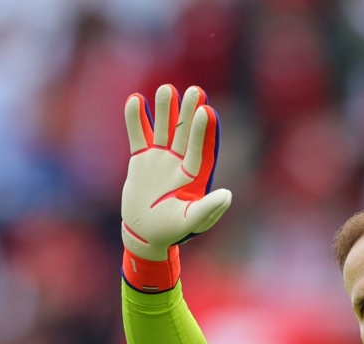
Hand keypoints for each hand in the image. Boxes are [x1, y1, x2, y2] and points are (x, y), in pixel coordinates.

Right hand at [121, 84, 231, 261]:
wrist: (144, 233)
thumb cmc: (171, 230)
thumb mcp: (191, 221)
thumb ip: (209, 209)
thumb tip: (228, 194)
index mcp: (194, 175)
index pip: (198, 148)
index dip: (201, 131)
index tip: (205, 111)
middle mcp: (179, 162)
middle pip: (183, 133)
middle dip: (188, 112)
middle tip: (195, 90)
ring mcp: (160, 158)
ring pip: (162, 129)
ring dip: (165, 110)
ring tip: (167, 89)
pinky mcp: (141, 158)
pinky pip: (138, 135)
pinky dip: (136, 119)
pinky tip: (136, 99)